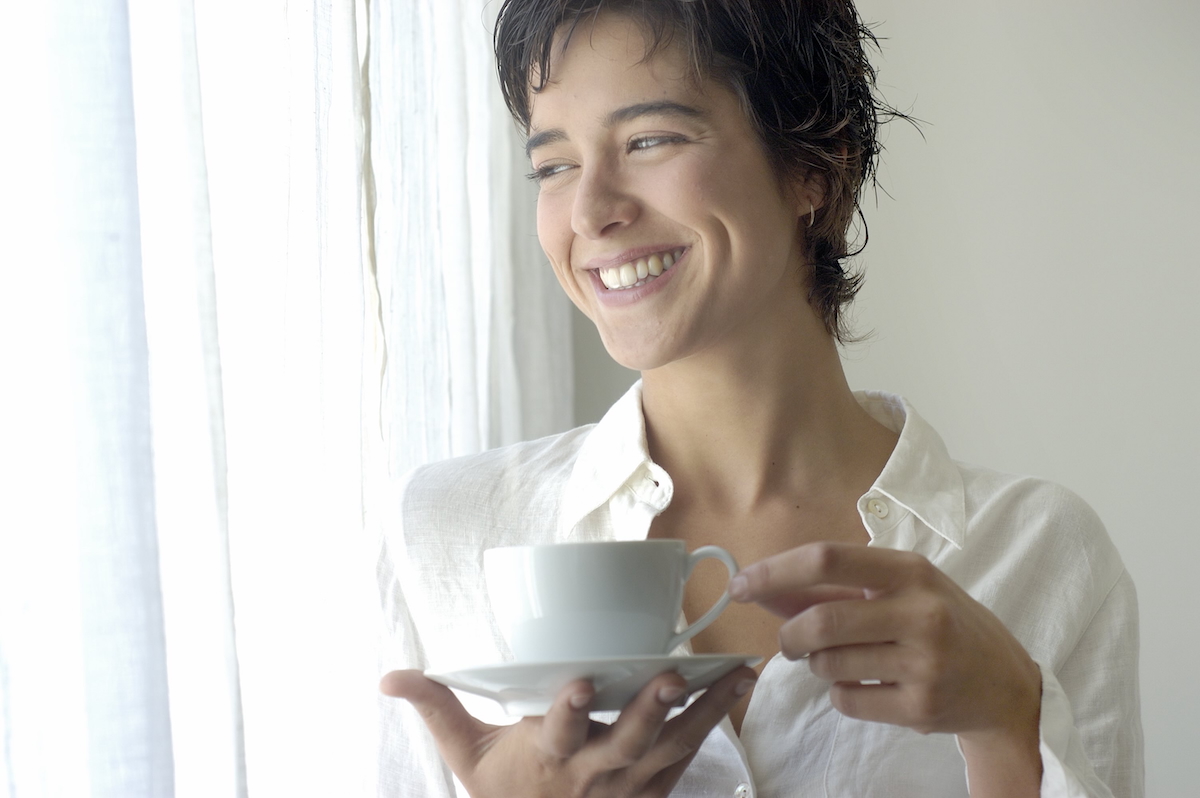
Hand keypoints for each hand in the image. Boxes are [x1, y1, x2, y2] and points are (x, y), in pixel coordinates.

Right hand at [380, 666, 756, 797]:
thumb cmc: (503, 793)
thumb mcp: (466, 754)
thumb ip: (436, 706)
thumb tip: (389, 675)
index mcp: (548, 758)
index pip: (560, 732)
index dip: (571, 709)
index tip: (582, 681)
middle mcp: (594, 774)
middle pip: (629, 743)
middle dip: (652, 710)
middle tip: (673, 676)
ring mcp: (630, 785)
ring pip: (673, 748)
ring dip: (706, 711)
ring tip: (736, 674)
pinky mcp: (654, 789)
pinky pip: (689, 757)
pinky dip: (714, 724)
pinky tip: (735, 690)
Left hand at [730, 542, 1041, 795]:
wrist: (1004, 683)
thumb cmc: (938, 623)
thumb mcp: (897, 590)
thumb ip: (830, 590)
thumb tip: (761, 591)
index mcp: (910, 571)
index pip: (826, 560)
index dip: (774, 572)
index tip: (739, 585)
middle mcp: (921, 612)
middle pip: (820, 621)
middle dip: (789, 635)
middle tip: (789, 642)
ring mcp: (925, 663)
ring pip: (828, 665)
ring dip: (818, 664)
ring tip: (845, 660)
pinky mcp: (921, 708)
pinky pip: (846, 701)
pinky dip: (840, 694)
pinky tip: (867, 685)